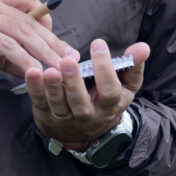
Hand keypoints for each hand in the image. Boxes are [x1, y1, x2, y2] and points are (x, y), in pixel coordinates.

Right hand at [0, 0, 76, 77]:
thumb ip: (4, 50)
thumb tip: (31, 66)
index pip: (27, 0)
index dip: (45, 19)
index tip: (55, 41)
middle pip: (30, 20)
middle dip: (53, 41)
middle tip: (70, 58)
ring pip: (22, 32)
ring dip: (44, 52)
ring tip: (59, 69)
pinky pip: (7, 46)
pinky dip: (24, 60)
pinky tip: (35, 72)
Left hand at [26, 38, 149, 145]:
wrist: (84, 130)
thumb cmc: (105, 98)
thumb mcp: (124, 86)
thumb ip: (133, 66)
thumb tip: (143, 47)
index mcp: (110, 105)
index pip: (110, 90)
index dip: (105, 69)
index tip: (98, 44)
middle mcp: (89, 114)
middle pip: (81, 102)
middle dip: (74, 82)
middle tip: (68, 61)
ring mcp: (67, 117)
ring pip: (59, 105)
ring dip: (52, 88)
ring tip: (49, 70)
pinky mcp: (47, 114)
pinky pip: (40, 102)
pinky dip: (34, 88)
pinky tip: (32, 72)